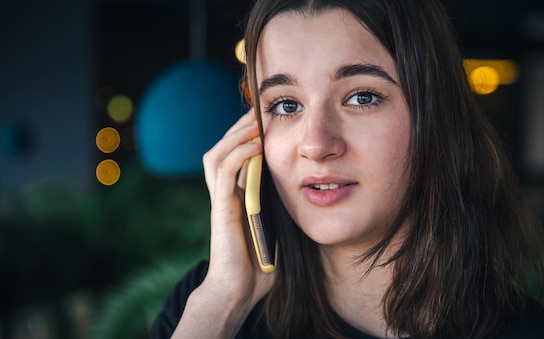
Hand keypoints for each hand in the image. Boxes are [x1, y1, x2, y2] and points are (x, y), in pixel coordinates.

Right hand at [172, 110, 274, 337]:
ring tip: (256, 121)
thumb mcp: (278, 224)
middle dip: (240, 127)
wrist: (240, 290)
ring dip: (236, 135)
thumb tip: (308, 185)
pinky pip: (225, 174)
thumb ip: (283, 204)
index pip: (235, 155)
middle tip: (259, 109)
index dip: (247, 135)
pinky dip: (237, 155)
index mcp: (237, 195)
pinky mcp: (221, 210)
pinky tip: (255, 145)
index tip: (268, 118)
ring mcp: (221, 201)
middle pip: (222, 148)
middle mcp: (225, 194)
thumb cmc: (262, 261)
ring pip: (218, 155)